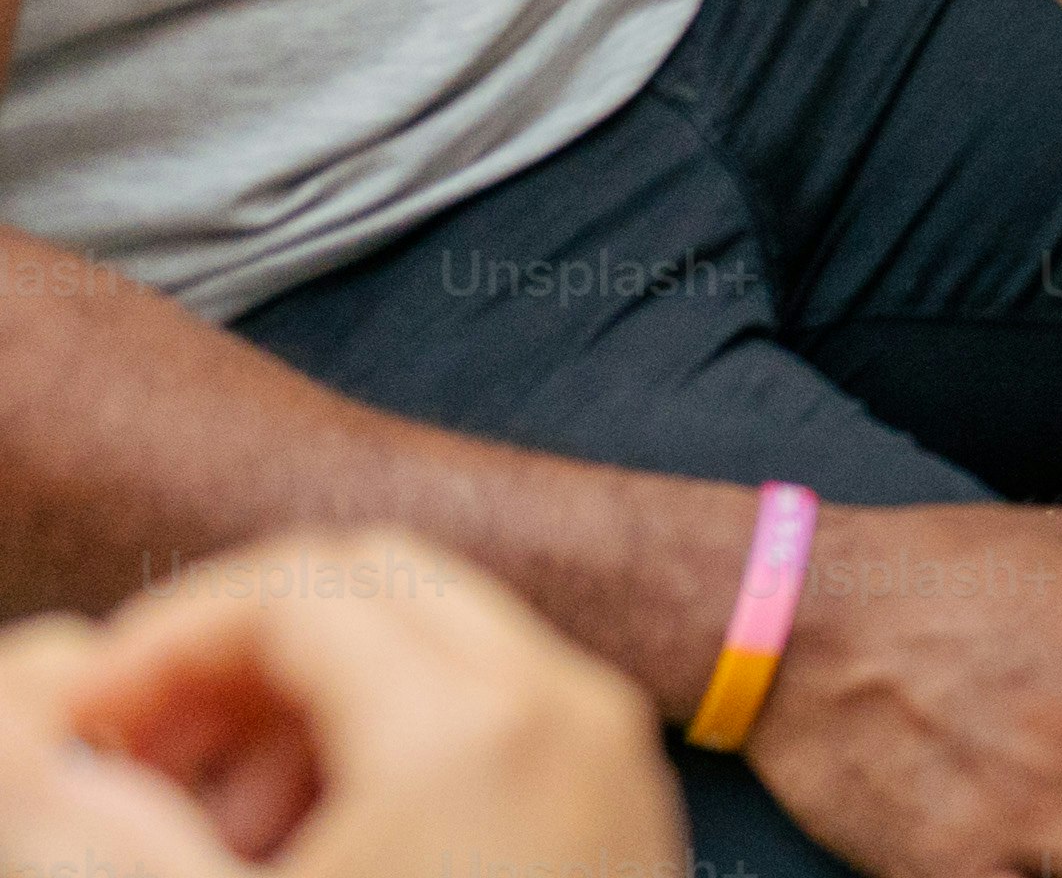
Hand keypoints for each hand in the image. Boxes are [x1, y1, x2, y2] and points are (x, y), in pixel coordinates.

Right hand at [0, 530, 678, 877]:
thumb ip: (114, 832)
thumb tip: (52, 749)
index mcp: (469, 721)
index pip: (291, 591)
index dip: (157, 644)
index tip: (76, 726)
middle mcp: (566, 705)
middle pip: (376, 589)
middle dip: (235, 660)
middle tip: (135, 765)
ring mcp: (614, 755)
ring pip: (440, 647)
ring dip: (307, 708)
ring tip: (213, 836)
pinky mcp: (627, 812)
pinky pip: (497, 718)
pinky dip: (392, 747)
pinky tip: (311, 859)